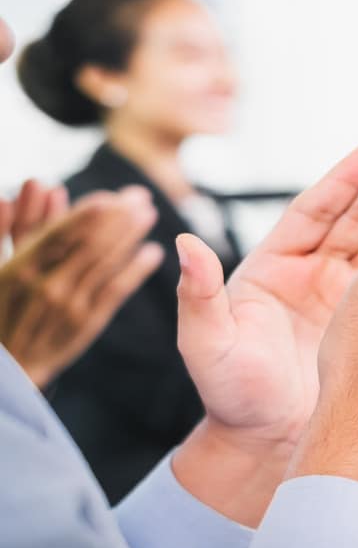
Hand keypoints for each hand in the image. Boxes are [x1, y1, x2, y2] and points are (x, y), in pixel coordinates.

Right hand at [0, 187, 161, 386]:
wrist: (10, 363)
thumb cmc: (2, 306)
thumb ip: (13, 226)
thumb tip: (40, 184)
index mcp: (19, 268)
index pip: (60, 233)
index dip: (88, 213)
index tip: (111, 196)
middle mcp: (46, 286)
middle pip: (90, 243)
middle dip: (119, 217)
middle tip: (140, 196)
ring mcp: (69, 305)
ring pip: (107, 263)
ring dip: (132, 235)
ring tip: (148, 214)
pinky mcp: (87, 322)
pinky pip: (116, 290)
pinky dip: (136, 269)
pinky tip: (153, 252)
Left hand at [172, 136, 357, 525]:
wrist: (268, 446)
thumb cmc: (230, 398)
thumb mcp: (207, 346)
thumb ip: (200, 296)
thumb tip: (186, 245)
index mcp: (273, 268)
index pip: (314, 212)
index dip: (346, 180)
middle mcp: (312, 274)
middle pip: (356, 216)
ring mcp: (346, 295)